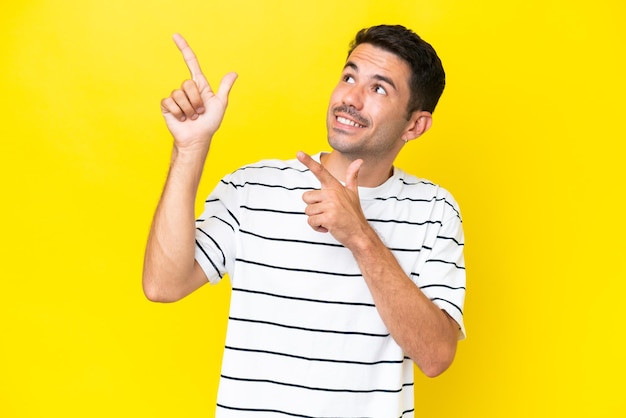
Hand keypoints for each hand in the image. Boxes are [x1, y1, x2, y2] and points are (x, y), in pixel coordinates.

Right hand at [160, 34, 237, 150]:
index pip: (191, 63)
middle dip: (196, 100)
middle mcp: (186, 89)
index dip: (184, 49)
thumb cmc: (209, 123)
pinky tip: (182, 119)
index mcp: (199, 86)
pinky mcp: (167, 106)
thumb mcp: (220, 104)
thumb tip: (234, 73)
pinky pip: (170, 102)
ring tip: (192, 117)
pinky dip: (179, 112)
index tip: (175, 35)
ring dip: (189, 109)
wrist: (198, 138)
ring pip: (179, 94)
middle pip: (188, 84)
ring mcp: (176, 97)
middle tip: (200, 112)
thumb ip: (224, 88)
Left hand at [297, 152, 369, 247]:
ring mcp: (331, 205)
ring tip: (329, 220)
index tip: (299, 153)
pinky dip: (317, 227)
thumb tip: (359, 161)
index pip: (320, 171)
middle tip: (327, 212)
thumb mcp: (353, 193)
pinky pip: (311, 221)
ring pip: (308, 211)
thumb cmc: (353, 214)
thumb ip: (352, 177)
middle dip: (313, 208)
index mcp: (335, 187)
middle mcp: (332, 194)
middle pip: (306, 197)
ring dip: (315, 218)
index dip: (308, 161)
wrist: (360, 234)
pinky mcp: (328, 218)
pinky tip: (328, 227)